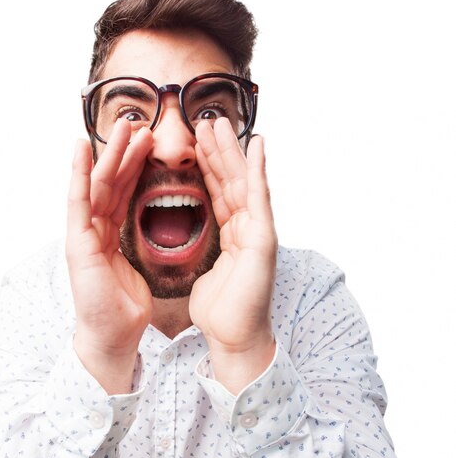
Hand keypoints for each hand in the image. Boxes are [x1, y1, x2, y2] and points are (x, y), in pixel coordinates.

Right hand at [66, 120, 152, 392]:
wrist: (112, 337)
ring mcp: (82, 235)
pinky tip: (81, 150)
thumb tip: (148, 230)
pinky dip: (79, 175)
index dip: (133, 166)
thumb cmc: (123, 307)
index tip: (146, 144)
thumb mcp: (135, 267)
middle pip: (109, 182)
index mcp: (108, 234)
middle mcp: (93, 230)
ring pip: (96, 186)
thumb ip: (133, 243)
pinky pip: (78, 203)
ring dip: (108, 154)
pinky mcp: (76, 243)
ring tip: (122, 127)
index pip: (122, 192)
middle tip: (137, 124)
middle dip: (122, 152)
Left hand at [190, 119, 276, 393]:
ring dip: (232, 151)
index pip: (219, 192)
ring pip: (244, 182)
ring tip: (220, 124)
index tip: (196, 143)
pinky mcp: (264, 238)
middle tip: (207, 121)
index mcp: (232, 234)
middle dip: (218, 150)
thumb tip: (194, 243)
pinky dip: (258, 171)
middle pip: (231, 180)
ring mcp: (258, 231)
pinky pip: (259, 198)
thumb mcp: (206, 271)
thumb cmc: (221, 310)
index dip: (208, 166)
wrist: (234, 337)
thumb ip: (205, 251)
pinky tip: (256, 146)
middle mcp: (247, 227)